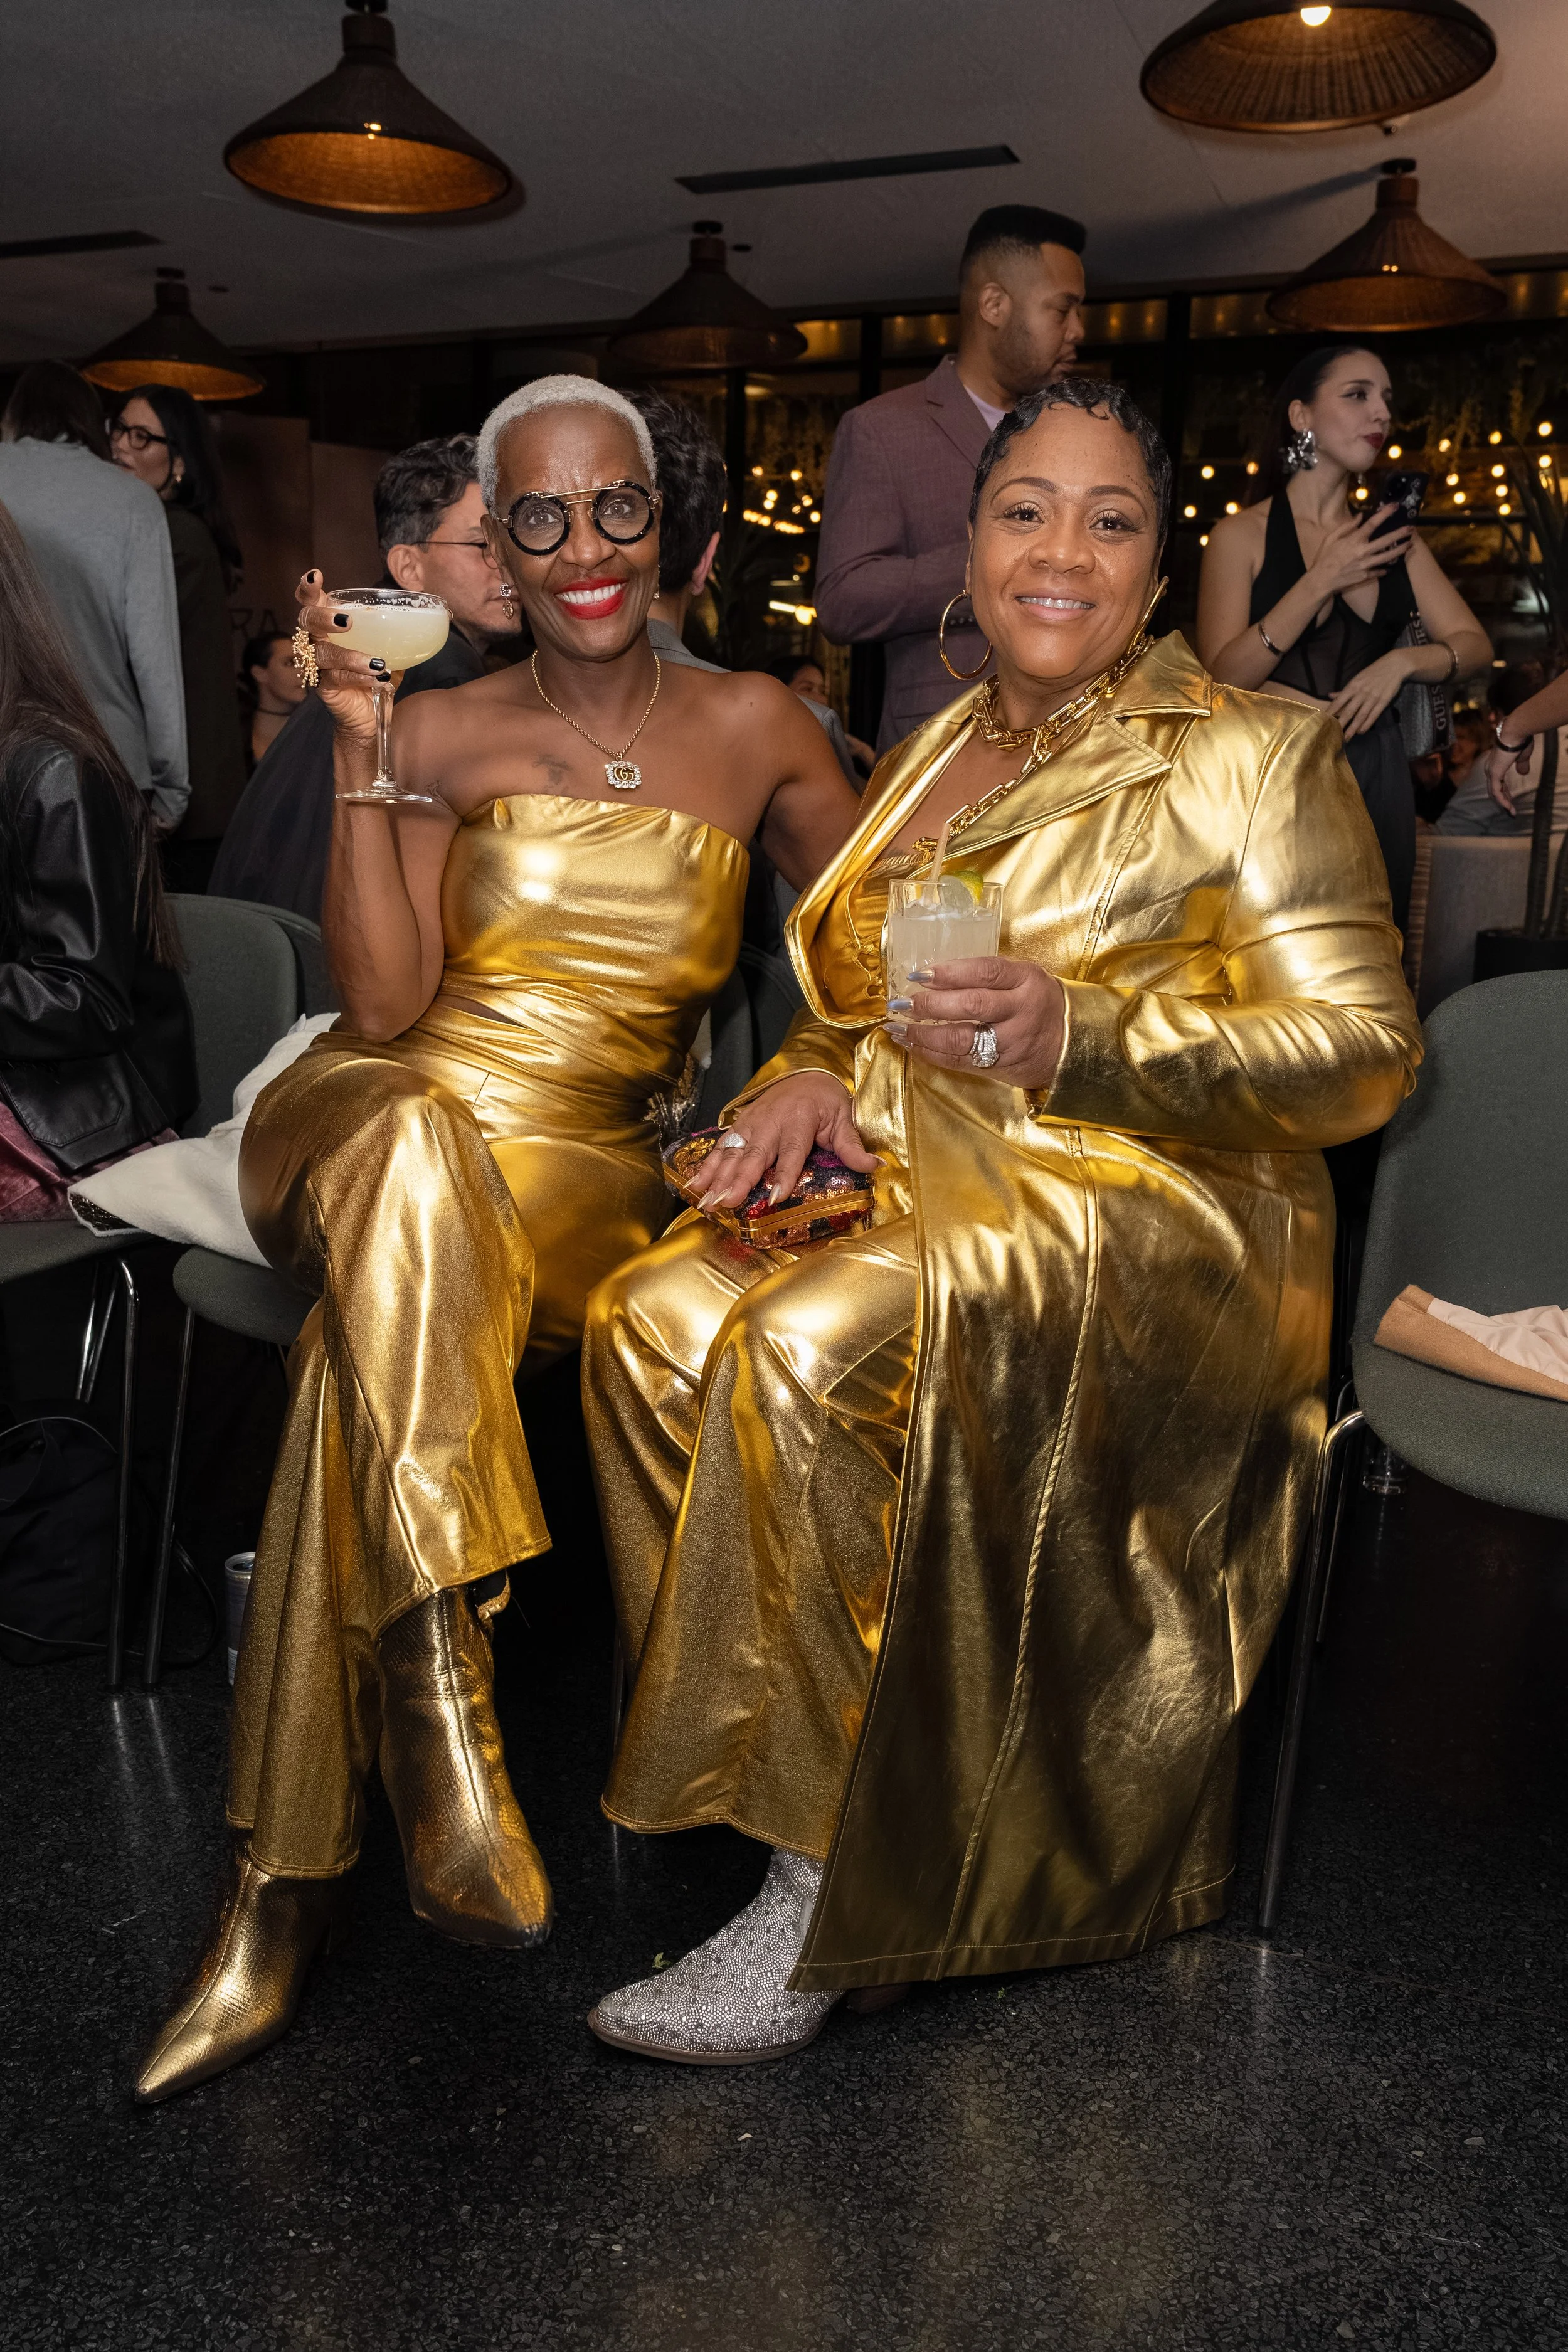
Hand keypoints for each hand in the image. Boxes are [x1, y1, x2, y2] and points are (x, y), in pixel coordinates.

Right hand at [296, 572, 405, 750]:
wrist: (370, 715)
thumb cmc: (376, 676)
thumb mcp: (389, 649)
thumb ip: (398, 632)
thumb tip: (434, 616)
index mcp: (330, 627)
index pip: (312, 602)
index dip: (308, 589)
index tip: (315, 575)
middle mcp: (318, 642)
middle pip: (307, 621)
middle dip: (322, 617)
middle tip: (345, 621)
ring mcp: (319, 666)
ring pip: (323, 652)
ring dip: (349, 655)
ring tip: (377, 661)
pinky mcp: (325, 688)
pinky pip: (336, 677)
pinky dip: (358, 675)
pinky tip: (377, 677)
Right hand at [690, 1073, 879, 1212]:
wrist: (806, 1071)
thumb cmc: (826, 1099)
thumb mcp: (844, 1117)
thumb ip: (853, 1145)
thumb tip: (876, 1166)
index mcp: (799, 1120)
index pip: (791, 1152)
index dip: (783, 1175)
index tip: (774, 1197)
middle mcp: (771, 1122)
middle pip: (754, 1155)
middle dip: (739, 1180)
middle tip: (727, 1202)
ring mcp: (751, 1123)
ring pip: (732, 1152)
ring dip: (717, 1177)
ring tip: (707, 1200)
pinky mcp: (739, 1125)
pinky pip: (721, 1147)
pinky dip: (706, 1166)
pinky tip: (695, 1186)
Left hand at [886, 955, 1064, 1089]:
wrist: (1073, 1045)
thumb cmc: (1039, 1004)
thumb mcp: (1025, 978)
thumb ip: (990, 975)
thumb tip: (936, 974)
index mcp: (1026, 980)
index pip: (985, 972)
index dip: (950, 972)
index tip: (919, 974)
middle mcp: (1020, 1011)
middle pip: (971, 1005)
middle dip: (930, 1005)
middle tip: (900, 1003)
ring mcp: (1010, 1042)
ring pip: (962, 1039)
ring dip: (923, 1034)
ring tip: (897, 1028)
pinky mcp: (1000, 1067)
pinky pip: (960, 1062)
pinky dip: (932, 1054)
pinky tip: (912, 1045)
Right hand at [1302, 505, 1414, 602]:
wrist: (1321, 581)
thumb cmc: (1324, 559)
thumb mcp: (1331, 538)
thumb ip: (1346, 526)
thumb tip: (1360, 516)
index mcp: (1354, 540)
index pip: (1373, 523)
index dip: (1385, 513)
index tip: (1395, 506)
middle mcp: (1363, 551)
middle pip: (1386, 540)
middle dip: (1400, 533)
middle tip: (1412, 528)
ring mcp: (1366, 564)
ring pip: (1387, 556)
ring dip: (1400, 550)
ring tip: (1409, 545)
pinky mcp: (1365, 575)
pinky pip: (1378, 571)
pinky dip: (1384, 569)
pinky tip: (1391, 566)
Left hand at [1327, 650, 1415, 740]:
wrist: (1394, 665)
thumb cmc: (1373, 672)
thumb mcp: (1357, 678)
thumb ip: (1344, 690)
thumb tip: (1330, 695)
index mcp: (1353, 686)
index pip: (1338, 701)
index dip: (1331, 712)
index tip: (1323, 722)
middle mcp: (1362, 693)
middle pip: (1348, 711)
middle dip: (1340, 724)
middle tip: (1333, 736)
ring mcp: (1373, 697)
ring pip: (1361, 715)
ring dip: (1353, 728)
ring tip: (1346, 738)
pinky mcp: (1384, 701)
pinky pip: (1374, 714)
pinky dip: (1367, 723)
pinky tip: (1361, 731)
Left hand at [1484, 737, 1533, 814]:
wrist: (1515, 733)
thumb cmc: (1520, 741)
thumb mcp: (1522, 757)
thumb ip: (1521, 765)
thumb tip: (1523, 773)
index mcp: (1496, 764)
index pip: (1498, 782)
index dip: (1505, 792)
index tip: (1511, 801)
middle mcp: (1490, 769)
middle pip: (1494, 789)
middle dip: (1503, 800)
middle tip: (1511, 810)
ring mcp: (1490, 772)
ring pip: (1494, 793)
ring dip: (1503, 803)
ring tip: (1511, 812)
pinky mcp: (1494, 774)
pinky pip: (1496, 792)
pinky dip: (1502, 801)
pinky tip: (1508, 808)